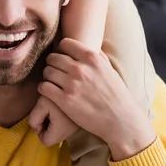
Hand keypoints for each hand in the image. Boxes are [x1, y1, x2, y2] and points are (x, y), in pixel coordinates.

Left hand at [38, 38, 155, 159]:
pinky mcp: (65, 100)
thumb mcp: (109, 68)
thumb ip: (96, 54)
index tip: (62, 56)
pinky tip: (49, 91)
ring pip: (47, 71)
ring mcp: (72, 84)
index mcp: (91, 57)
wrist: (121, 121)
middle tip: (56, 71)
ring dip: (48, 76)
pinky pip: (44, 87)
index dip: (61, 50)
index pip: (65, 43)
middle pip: (53, 57)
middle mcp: (80, 69)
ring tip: (53, 82)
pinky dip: (44, 88)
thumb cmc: (117, 94)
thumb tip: (86, 45)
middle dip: (52, 64)